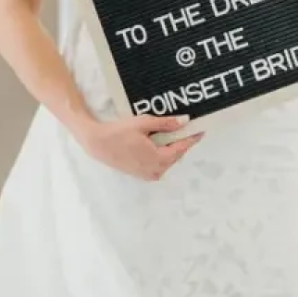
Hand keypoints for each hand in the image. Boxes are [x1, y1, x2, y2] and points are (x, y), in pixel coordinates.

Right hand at [73, 114, 199, 181]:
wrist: (96, 143)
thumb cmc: (119, 132)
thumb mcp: (144, 124)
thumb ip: (166, 124)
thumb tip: (185, 121)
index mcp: (158, 159)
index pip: (181, 149)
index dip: (191, 139)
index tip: (201, 131)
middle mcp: (155, 170)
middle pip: (175, 155)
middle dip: (180, 143)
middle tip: (185, 129)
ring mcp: (147, 174)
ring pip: (167, 160)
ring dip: (170, 148)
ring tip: (169, 134)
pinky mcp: (141, 174)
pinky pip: (157, 164)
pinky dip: (160, 154)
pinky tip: (157, 143)